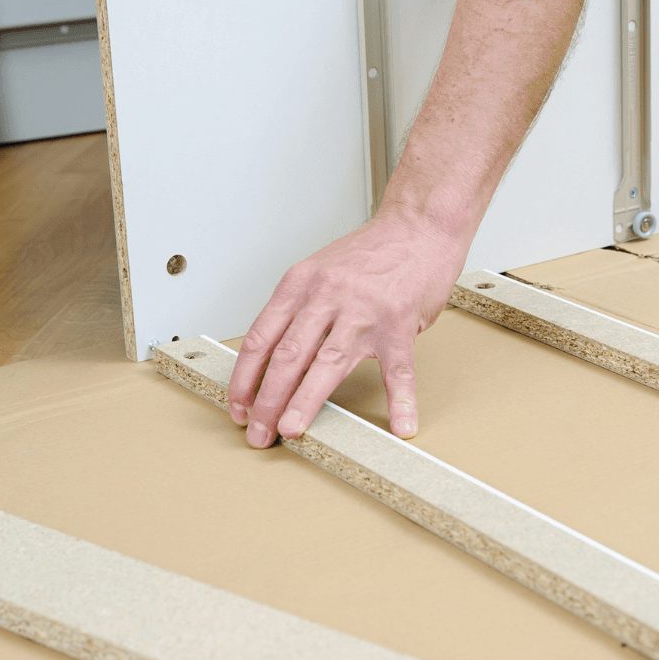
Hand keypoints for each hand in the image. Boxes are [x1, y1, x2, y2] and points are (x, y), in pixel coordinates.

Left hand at [226, 210, 467, 446]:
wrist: (419, 226)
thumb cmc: (372, 254)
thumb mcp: (320, 271)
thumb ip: (299, 310)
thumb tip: (276, 361)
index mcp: (300, 284)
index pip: (261, 338)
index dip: (244, 378)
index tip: (239, 407)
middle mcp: (327, 296)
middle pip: (287, 356)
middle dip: (267, 400)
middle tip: (260, 433)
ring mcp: (365, 311)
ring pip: (328, 363)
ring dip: (305, 401)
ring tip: (292, 429)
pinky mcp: (400, 323)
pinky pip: (399, 370)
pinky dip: (400, 401)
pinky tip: (400, 424)